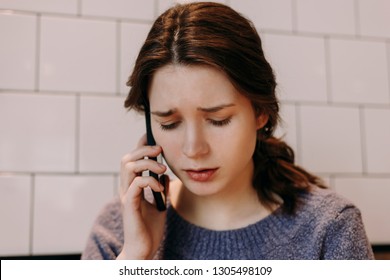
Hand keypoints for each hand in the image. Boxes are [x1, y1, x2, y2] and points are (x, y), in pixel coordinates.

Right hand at [117, 134, 168, 259]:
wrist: (144, 249)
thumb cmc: (149, 228)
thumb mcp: (160, 203)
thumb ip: (160, 188)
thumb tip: (165, 174)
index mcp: (132, 187)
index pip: (132, 160)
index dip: (140, 146)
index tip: (153, 138)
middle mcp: (126, 189)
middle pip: (127, 159)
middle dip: (143, 150)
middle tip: (159, 150)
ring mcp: (126, 197)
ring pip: (128, 167)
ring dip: (147, 163)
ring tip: (162, 167)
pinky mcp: (129, 206)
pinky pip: (136, 185)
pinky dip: (149, 180)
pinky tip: (159, 185)